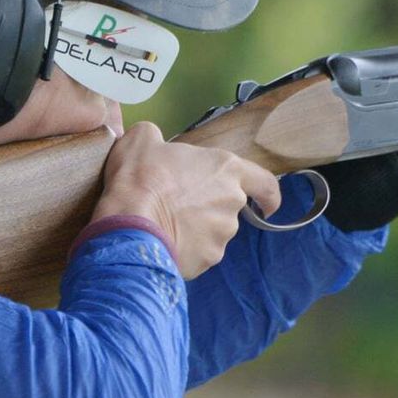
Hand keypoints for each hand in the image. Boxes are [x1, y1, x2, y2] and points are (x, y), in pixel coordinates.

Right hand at [94, 122, 282, 277]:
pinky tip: (163, 242)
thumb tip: (152, 140)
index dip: (268, 195)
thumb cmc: (141, 176)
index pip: (265, 183)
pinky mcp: (208, 260)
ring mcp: (222, 234)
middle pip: (229, 207)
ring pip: (213, 232)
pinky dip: (186, 249)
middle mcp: (232, 203)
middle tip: (178, 205)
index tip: (267, 205)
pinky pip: (199, 254)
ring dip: (196, 230)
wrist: (129, 223)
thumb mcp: (143, 140)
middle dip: (209, 208)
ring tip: (165, 224)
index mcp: (226, 169)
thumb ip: (157, 137)